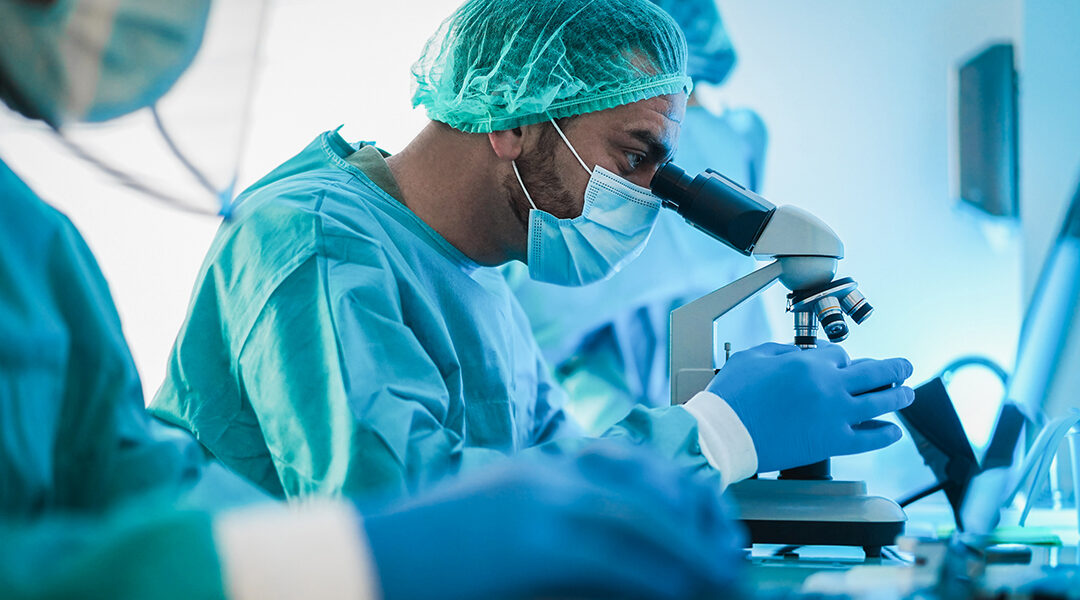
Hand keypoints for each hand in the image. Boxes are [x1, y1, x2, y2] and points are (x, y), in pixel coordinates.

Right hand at [363, 443, 744, 599]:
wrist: (354, 563)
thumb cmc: (419, 557)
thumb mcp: (490, 524)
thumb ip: (544, 526)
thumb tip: (602, 553)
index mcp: (533, 470)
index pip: (624, 463)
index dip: (676, 492)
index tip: (706, 520)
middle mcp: (542, 477)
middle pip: (644, 487)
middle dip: (696, 522)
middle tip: (728, 557)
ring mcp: (537, 506)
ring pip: (641, 522)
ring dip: (691, 555)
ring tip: (723, 582)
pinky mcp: (532, 544)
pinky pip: (616, 558)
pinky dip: (660, 576)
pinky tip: (686, 592)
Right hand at [706, 341, 913, 472]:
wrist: (723, 435)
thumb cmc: (731, 396)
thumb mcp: (752, 357)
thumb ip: (780, 351)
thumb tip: (800, 353)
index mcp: (807, 363)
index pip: (840, 355)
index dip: (844, 360)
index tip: (844, 365)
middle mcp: (828, 385)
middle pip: (874, 372)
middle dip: (894, 368)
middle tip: (905, 367)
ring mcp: (834, 415)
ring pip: (880, 402)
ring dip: (899, 396)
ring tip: (908, 393)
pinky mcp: (832, 442)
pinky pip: (870, 438)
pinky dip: (886, 434)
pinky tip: (894, 431)